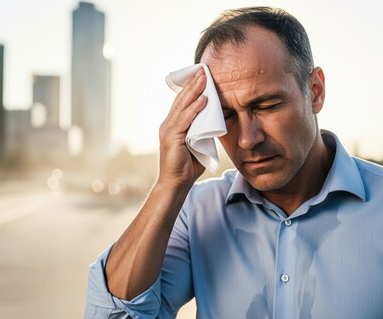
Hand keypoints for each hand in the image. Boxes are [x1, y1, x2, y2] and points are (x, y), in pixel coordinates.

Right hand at [157, 68, 207, 188]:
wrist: (176, 183)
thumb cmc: (187, 167)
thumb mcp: (198, 144)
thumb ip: (203, 132)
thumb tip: (215, 122)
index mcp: (173, 125)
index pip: (182, 103)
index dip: (192, 89)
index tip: (202, 76)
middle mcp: (168, 124)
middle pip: (181, 100)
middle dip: (193, 84)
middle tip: (204, 70)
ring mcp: (168, 130)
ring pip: (183, 106)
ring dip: (195, 91)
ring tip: (204, 78)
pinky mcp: (172, 137)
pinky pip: (185, 119)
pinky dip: (195, 108)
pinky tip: (203, 99)